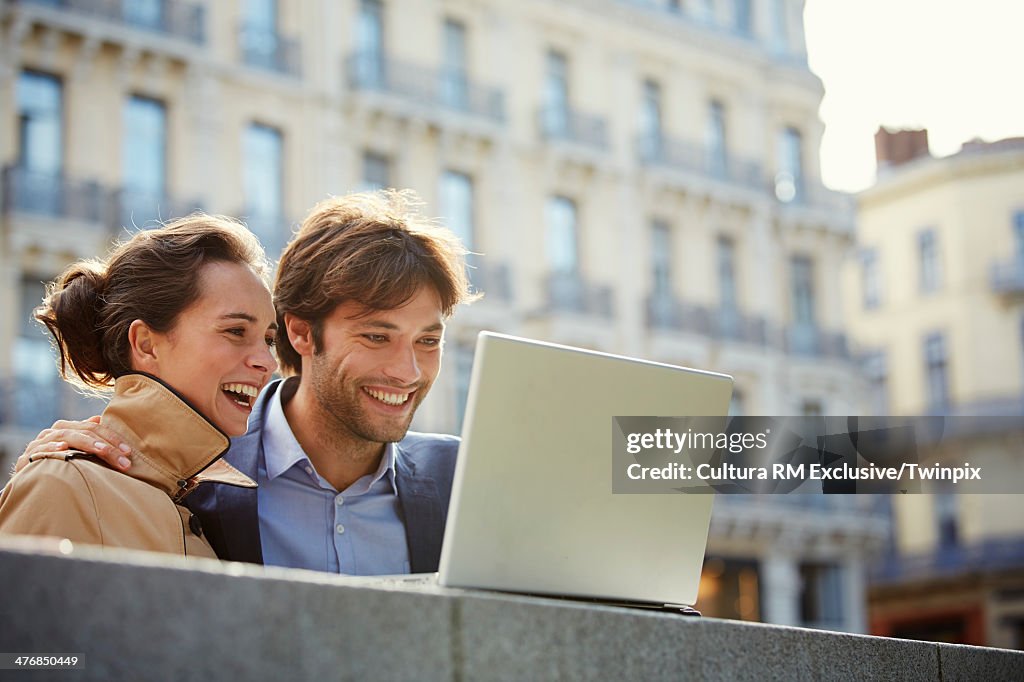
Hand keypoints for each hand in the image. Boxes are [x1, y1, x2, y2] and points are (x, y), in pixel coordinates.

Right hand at [16, 416, 132, 472]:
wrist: (27, 478)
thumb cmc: (55, 463)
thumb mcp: (74, 449)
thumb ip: (86, 435)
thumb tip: (98, 418)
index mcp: (66, 428)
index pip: (93, 427)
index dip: (112, 437)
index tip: (128, 451)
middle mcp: (52, 433)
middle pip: (83, 432)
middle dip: (105, 446)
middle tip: (123, 459)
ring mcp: (38, 444)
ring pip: (65, 437)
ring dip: (86, 444)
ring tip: (102, 451)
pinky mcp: (26, 459)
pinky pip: (40, 450)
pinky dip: (52, 448)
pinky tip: (64, 448)